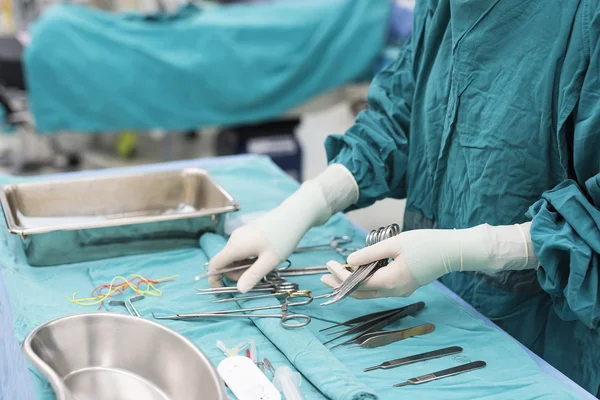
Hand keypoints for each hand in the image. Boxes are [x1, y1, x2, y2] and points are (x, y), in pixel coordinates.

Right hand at [208, 165, 358, 291]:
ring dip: (244, 267)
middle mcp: (235, 239)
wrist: (294, 215)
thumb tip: (239, 290)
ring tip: (264, 266)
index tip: (222, 289)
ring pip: (235, 256)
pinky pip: (242, 250)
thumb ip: (253, 275)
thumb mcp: (269, 261)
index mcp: (236, 246)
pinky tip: (264, 258)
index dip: (214, 278)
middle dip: (235, 274)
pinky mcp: (248, 233)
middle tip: (256, 278)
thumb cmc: (282, 237)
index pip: (215, 264)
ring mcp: (241, 235)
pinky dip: (248, 259)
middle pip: (225, 262)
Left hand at [320, 223, 537, 298]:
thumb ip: (370, 253)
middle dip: (341, 285)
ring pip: (370, 293)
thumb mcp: (395, 243)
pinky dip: (366, 283)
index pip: (358, 282)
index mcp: (391, 280)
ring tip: (336, 275)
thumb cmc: (426, 243)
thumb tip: (349, 260)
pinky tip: (358, 273)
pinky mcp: (405, 286)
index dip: (340, 275)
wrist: (453, 251)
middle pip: (361, 293)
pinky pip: (380, 289)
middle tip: (323, 277)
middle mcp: (395, 291)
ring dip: (352, 285)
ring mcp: (401, 291)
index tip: (329, 264)